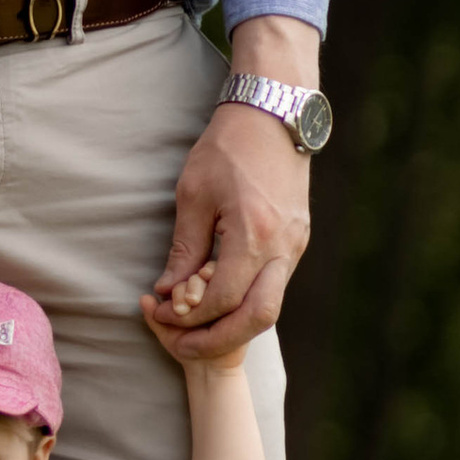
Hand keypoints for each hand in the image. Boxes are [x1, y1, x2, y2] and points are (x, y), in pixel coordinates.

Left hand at [147, 103, 308, 367]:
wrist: (273, 114)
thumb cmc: (227, 148)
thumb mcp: (193, 195)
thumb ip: (184, 249)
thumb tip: (169, 292)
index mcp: (254, 236)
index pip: (222, 300)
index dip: (189, 317)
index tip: (161, 314)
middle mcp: (283, 248)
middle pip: (257, 318)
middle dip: (218, 340)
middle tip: (181, 345)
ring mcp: (296, 246)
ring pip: (271, 307)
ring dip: (234, 325)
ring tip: (196, 329)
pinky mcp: (298, 241)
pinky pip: (275, 286)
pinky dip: (247, 302)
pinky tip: (219, 302)